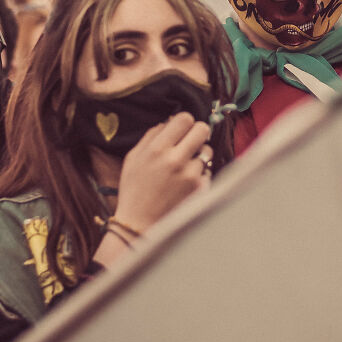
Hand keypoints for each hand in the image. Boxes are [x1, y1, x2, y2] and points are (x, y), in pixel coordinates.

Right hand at [113, 112, 211, 232]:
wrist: (140, 223)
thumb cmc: (134, 189)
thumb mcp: (133, 157)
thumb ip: (151, 135)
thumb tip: (170, 121)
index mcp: (157, 149)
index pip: (184, 118)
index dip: (184, 122)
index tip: (180, 129)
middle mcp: (176, 160)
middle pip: (202, 129)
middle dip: (197, 132)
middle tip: (190, 141)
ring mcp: (190, 175)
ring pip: (207, 150)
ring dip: (199, 154)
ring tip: (185, 165)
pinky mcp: (200, 188)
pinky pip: (207, 170)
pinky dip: (200, 173)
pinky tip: (186, 182)